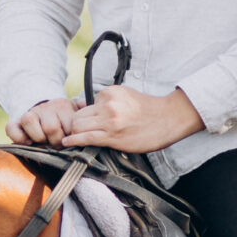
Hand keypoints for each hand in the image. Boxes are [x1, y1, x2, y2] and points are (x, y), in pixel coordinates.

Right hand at [8, 96, 79, 144]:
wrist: (44, 109)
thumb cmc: (65, 119)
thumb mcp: (77, 115)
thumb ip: (85, 114)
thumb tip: (92, 108)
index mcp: (64, 106)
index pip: (69, 125)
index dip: (70, 137)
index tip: (69, 140)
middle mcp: (46, 108)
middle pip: (50, 127)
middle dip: (55, 141)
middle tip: (57, 144)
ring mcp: (30, 114)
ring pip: (30, 121)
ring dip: (38, 137)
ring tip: (43, 142)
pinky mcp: (16, 122)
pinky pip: (12, 128)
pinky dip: (19, 137)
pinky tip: (28, 142)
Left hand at [65, 85, 203, 154]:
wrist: (169, 118)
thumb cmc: (149, 110)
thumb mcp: (126, 95)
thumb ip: (109, 101)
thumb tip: (92, 110)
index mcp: (110, 92)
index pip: (85, 105)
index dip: (84, 116)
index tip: (86, 123)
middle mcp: (107, 104)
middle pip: (77, 115)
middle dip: (75, 125)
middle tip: (75, 132)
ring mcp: (109, 120)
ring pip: (78, 126)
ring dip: (74, 133)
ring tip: (71, 139)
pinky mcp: (112, 136)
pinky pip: (86, 138)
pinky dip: (74, 141)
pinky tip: (67, 143)